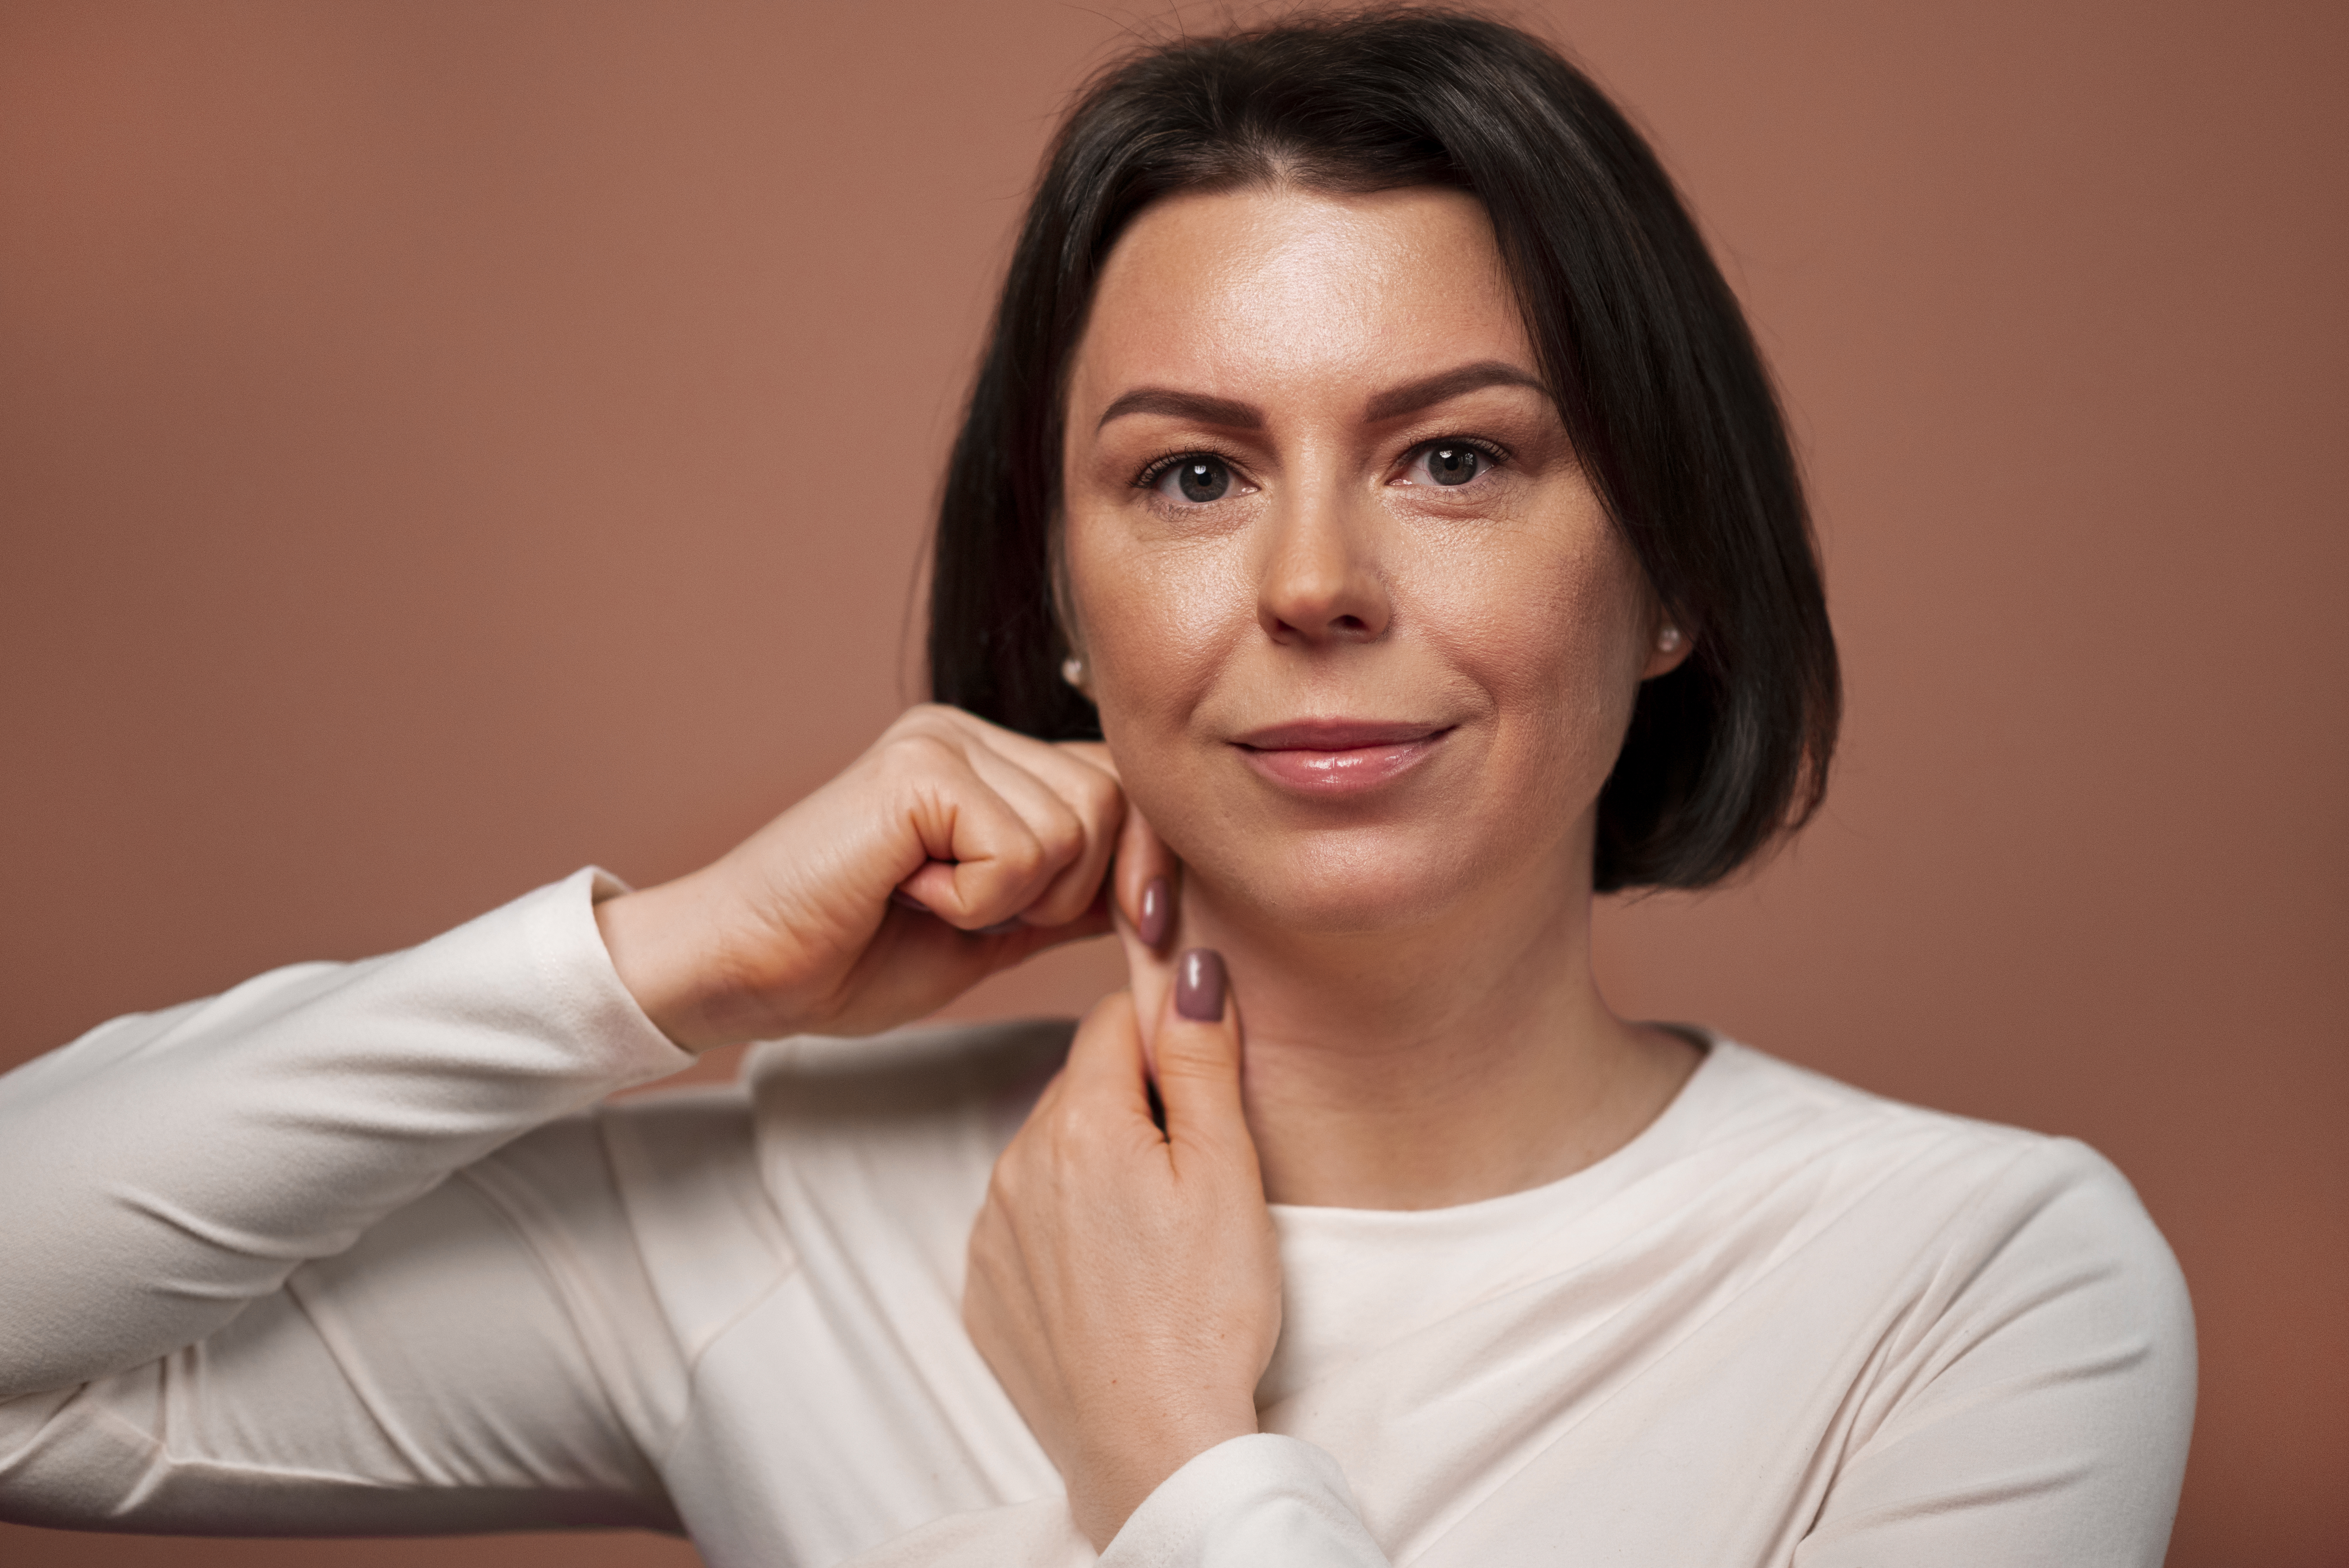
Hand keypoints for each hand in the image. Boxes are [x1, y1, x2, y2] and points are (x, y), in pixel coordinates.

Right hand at [593, 704, 1170, 1050]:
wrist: (746, 974)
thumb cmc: (852, 957)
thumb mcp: (995, 932)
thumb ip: (1068, 899)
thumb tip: (1160, 893)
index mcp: (990, 763)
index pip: (1119, 786)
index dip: (1140, 861)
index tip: (1138, 924)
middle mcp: (968, 734)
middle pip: (1113, 802)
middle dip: (1071, 889)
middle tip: (976, 914)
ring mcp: (940, 740)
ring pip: (1075, 824)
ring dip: (1016, 897)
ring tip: (932, 901)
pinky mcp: (916, 768)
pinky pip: (1017, 846)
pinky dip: (975, 899)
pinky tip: (906, 893)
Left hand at [961, 946, 1281, 1547]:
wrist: (1154, 1447)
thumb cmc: (1206, 1311)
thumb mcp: (1227, 1171)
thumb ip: (1201, 1059)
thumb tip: (1187, 964)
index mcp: (1079, 1123)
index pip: (1113, 1022)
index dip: (1167, 1039)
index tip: (1202, 1083)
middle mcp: (1016, 1164)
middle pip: (1081, 1088)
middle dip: (1134, 1106)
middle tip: (1194, 1175)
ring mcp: (991, 1230)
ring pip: (1052, 1154)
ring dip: (1098, 1168)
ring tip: (1156, 1236)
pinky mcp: (984, 1287)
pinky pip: (1025, 1223)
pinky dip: (1066, 1231)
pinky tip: (1114, 1276)